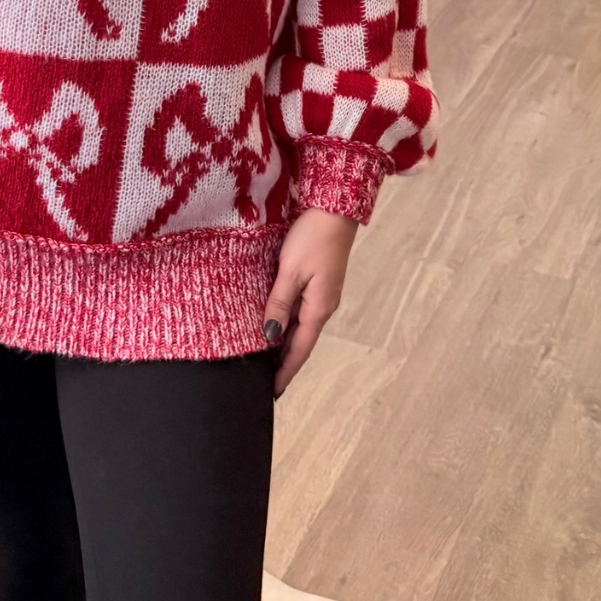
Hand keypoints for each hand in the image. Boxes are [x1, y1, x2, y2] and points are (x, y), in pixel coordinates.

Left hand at [262, 208, 358, 397]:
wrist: (335, 208)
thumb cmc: (313, 238)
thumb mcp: (291, 272)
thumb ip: (279, 304)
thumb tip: (269, 336)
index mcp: (319, 309)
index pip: (299, 350)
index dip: (285, 371)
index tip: (272, 392)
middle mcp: (323, 306)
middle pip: (301, 341)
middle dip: (284, 361)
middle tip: (265, 380)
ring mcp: (323, 294)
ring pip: (301, 326)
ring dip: (286, 342)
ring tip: (267, 357)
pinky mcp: (319, 281)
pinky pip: (301, 309)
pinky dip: (288, 322)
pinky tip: (276, 322)